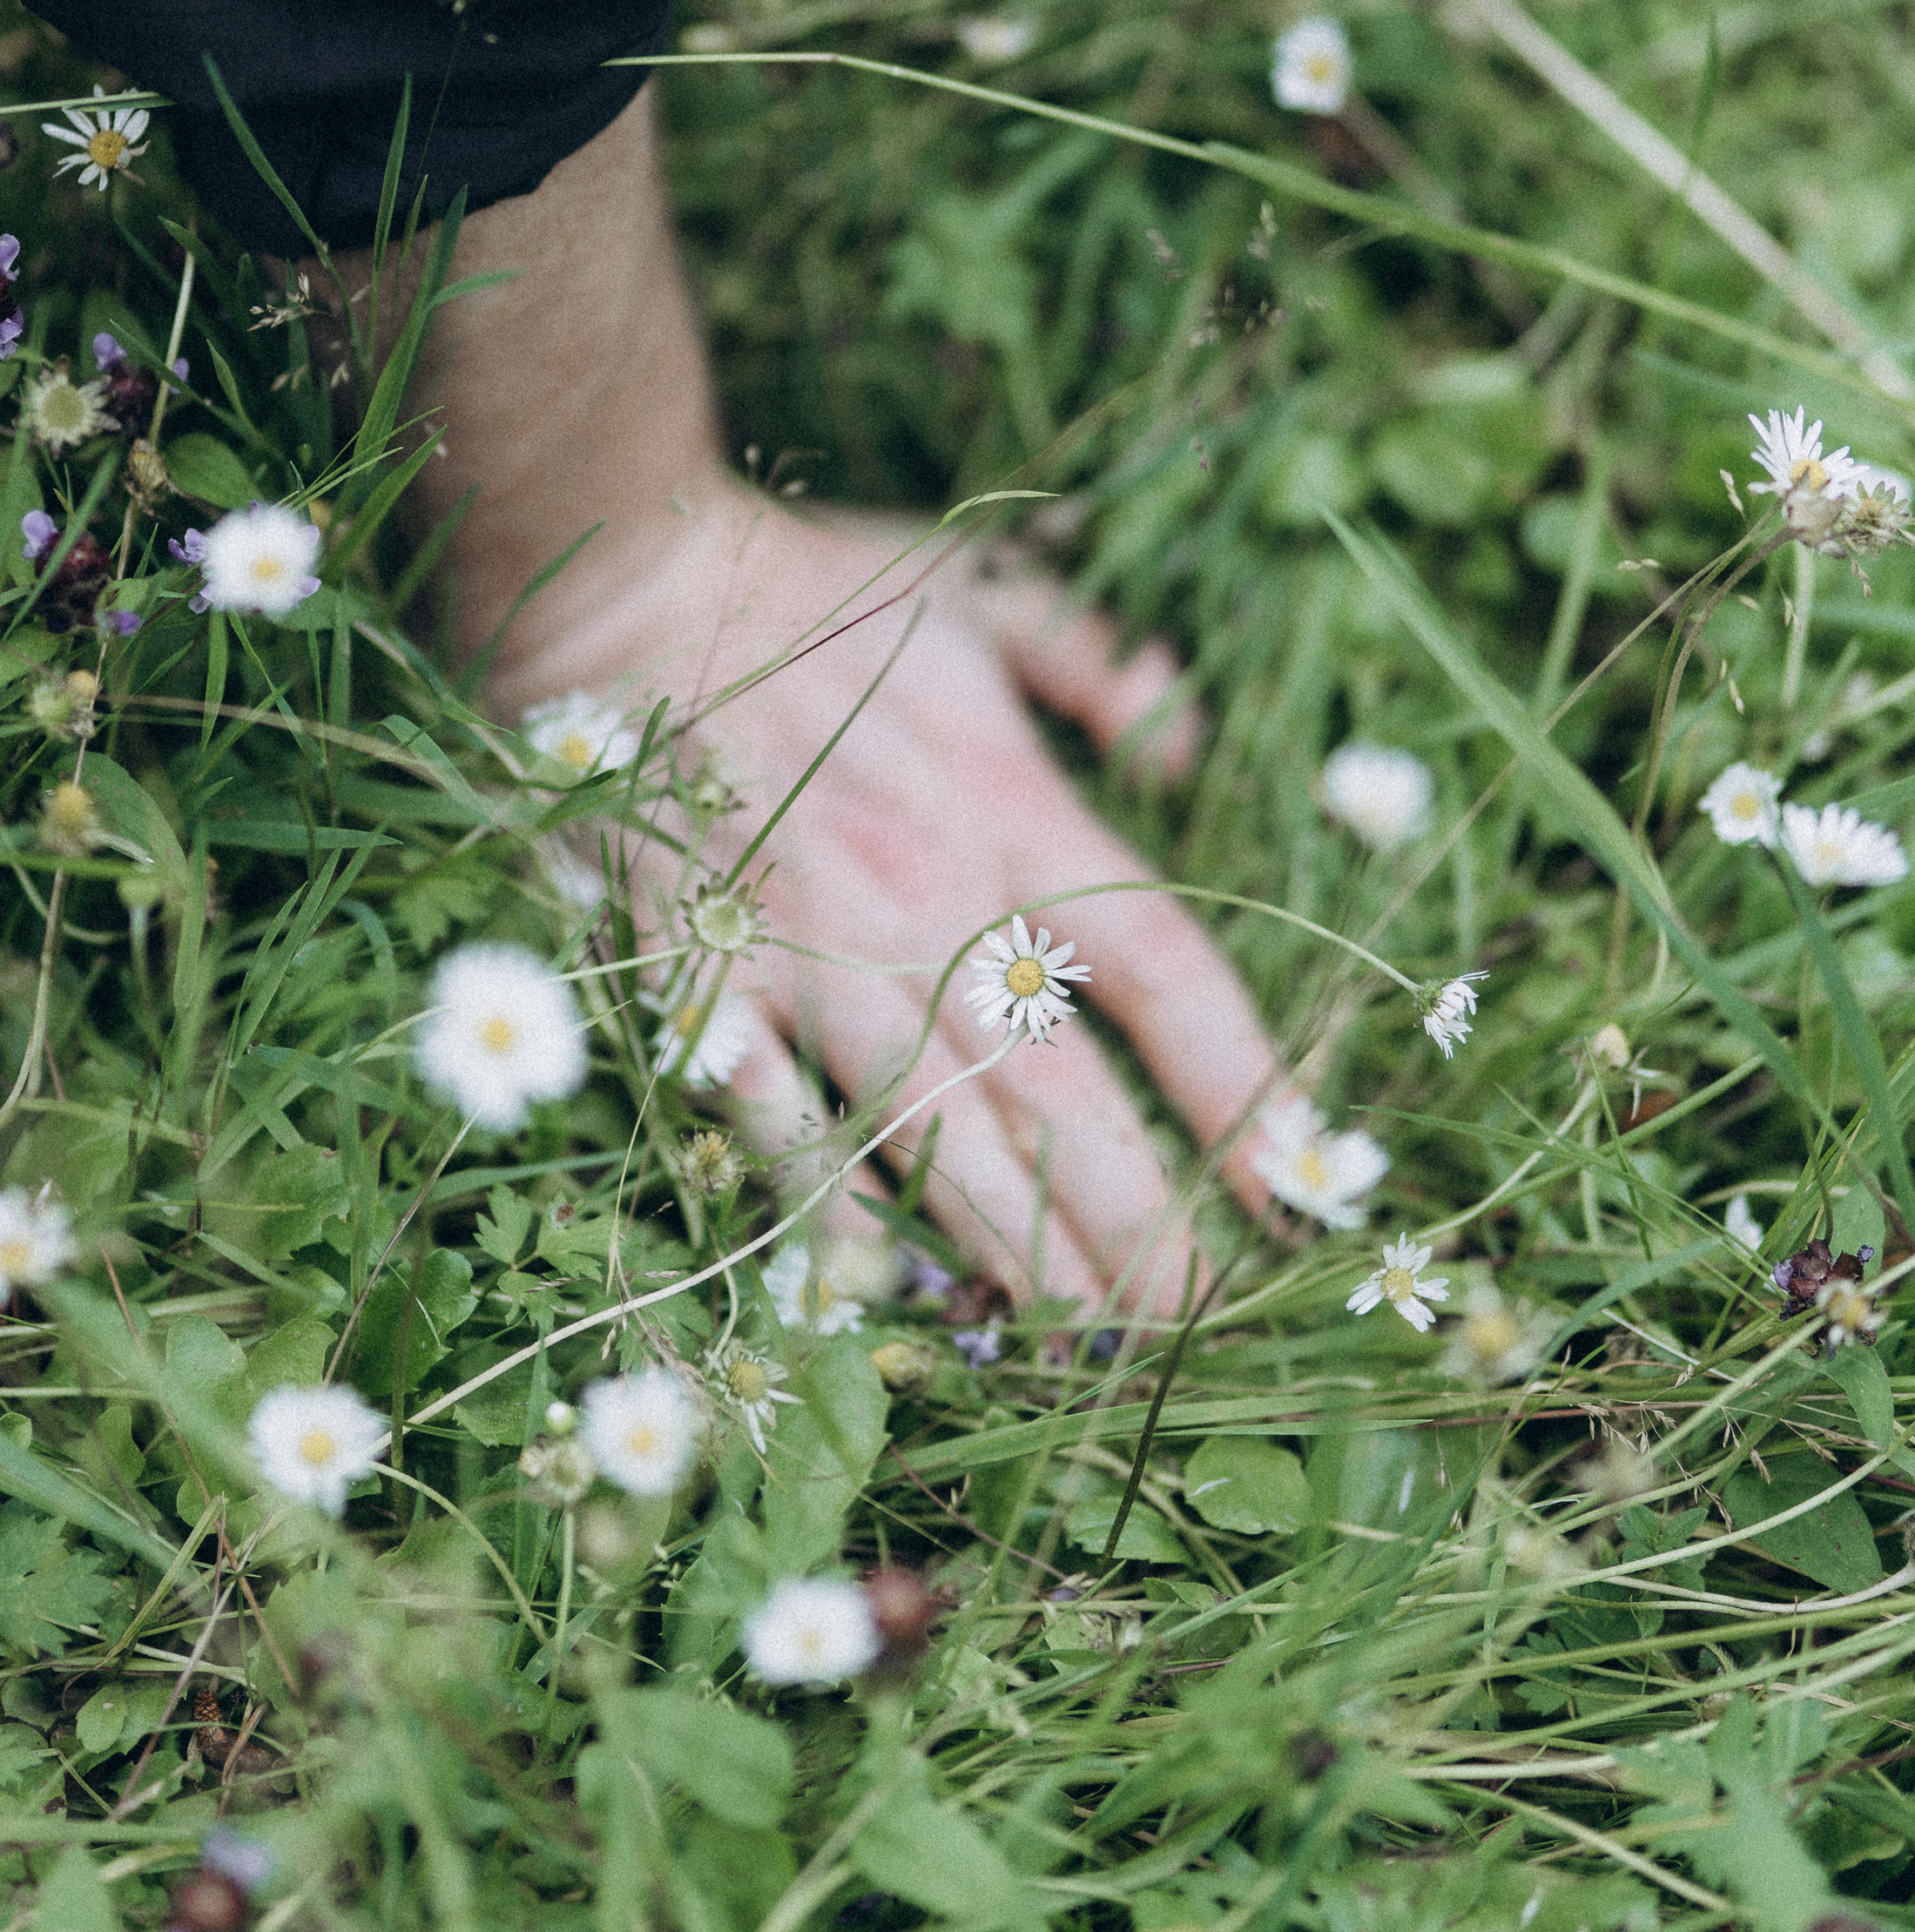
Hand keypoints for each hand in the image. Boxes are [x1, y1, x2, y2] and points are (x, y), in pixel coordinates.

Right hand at [491, 481, 1283, 1313]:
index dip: (1245, 1085)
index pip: (1165, 970)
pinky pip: (781, 1133)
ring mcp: (815, 953)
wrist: (625, 578)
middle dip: (1145, 1226)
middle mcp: (933, 899)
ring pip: (940, 1139)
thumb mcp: (982, 584)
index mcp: (1014, 806)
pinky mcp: (705, 986)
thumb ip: (1098, 662)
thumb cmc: (805, 586)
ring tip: (1088, 1353)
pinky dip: (835, 1223)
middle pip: (1070, 1094)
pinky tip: (887, 1306)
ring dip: (1019, 1256)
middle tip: (1206, 1328)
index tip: (1307, 1184)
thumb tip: (1188, 737)